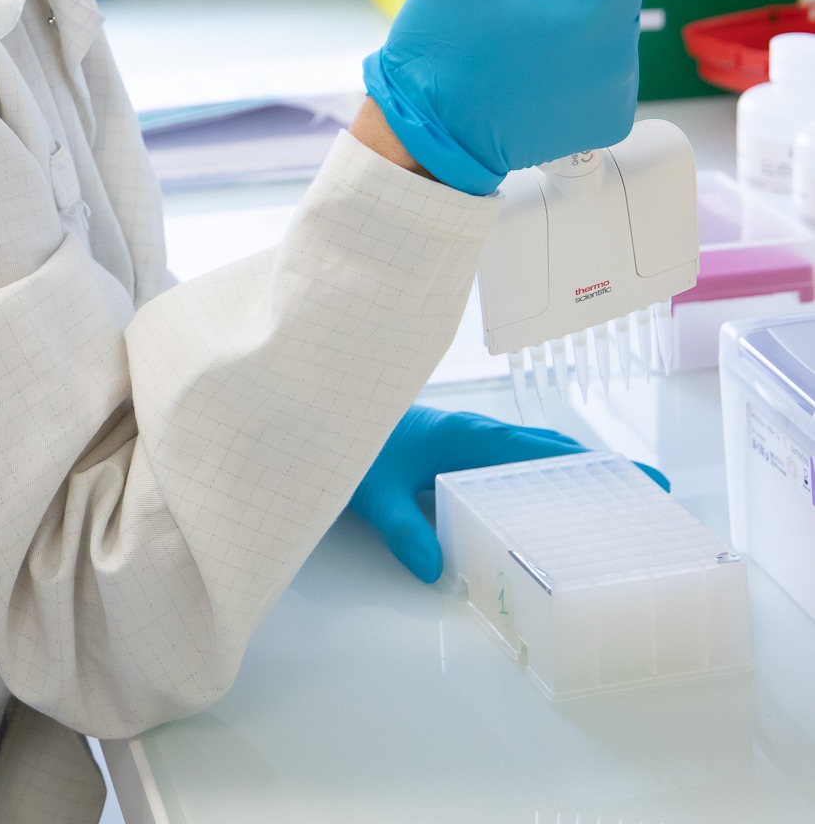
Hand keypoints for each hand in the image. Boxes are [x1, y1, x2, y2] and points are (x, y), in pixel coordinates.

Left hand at [348, 405, 668, 581]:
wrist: (324, 408)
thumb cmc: (350, 440)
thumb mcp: (372, 492)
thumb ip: (401, 529)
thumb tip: (436, 573)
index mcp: (469, 436)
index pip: (542, 450)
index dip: (592, 463)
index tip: (640, 475)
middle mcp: (478, 434)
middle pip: (552, 449)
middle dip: (602, 468)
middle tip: (656, 490)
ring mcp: (471, 440)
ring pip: (537, 454)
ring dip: (577, 471)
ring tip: (624, 499)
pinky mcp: (460, 451)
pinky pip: (515, 462)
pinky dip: (546, 477)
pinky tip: (556, 505)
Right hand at [362, 0, 652, 194]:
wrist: (430, 137)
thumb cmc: (437, 49)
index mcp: (589, 7)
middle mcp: (617, 51)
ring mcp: (619, 89)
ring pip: (615, 17)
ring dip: (581, 10)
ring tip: (523, 29)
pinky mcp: (613, 116)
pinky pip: (611, 61)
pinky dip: (582, 54)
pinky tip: (537, 61)